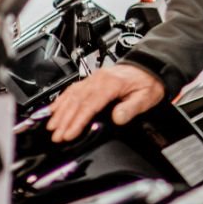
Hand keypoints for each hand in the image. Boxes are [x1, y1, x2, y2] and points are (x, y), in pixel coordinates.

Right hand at [46, 64, 165, 142]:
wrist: (150, 67)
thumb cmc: (148, 82)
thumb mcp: (147, 96)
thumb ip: (131, 108)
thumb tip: (117, 118)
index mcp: (111, 83)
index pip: (90, 104)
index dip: (78, 120)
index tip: (69, 134)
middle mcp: (99, 79)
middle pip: (77, 101)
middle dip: (65, 120)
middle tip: (57, 136)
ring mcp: (94, 78)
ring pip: (72, 95)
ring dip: (60, 112)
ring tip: (52, 127)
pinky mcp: (92, 79)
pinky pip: (72, 89)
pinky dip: (61, 100)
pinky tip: (54, 109)